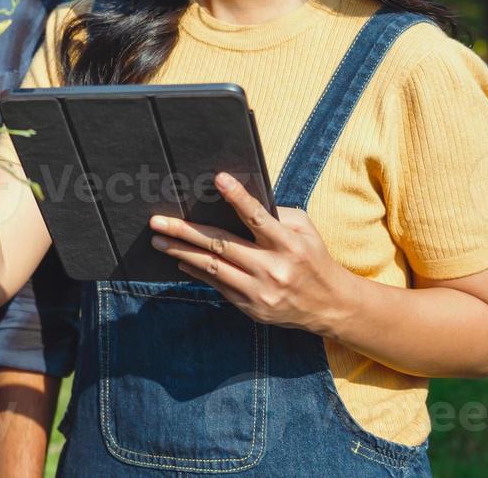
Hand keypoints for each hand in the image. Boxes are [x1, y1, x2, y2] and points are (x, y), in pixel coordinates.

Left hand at [147, 172, 354, 333]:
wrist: (330, 306)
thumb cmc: (314, 258)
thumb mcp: (305, 231)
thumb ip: (276, 215)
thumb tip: (240, 202)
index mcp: (289, 245)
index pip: (258, 218)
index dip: (238, 197)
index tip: (218, 178)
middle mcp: (273, 269)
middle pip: (222, 246)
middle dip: (186, 232)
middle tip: (157, 221)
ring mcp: (260, 292)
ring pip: (213, 268)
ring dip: (181, 252)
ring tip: (158, 240)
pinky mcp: (252, 308)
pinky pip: (218, 287)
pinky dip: (197, 271)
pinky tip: (181, 259)